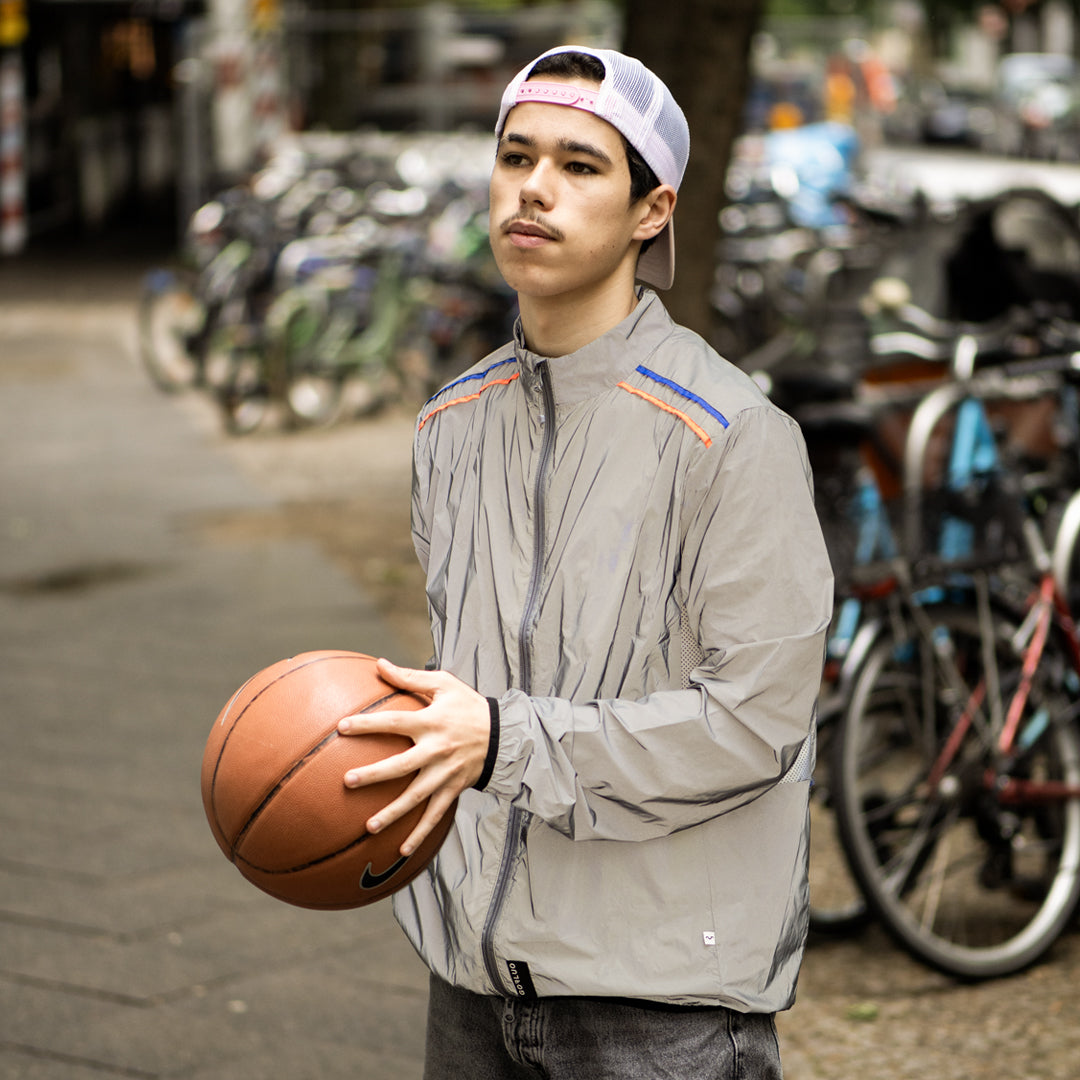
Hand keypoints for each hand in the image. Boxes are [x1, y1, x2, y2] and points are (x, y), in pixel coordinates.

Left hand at [338, 658, 490, 855]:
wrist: (505, 734)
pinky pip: (435, 815)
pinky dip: (420, 834)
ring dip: (393, 812)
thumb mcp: (444, 684)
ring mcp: (445, 773)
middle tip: (348, 781)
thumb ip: (410, 677)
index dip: (368, 724)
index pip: (395, 722)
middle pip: (401, 765)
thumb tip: (380, 664)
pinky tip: (402, 850)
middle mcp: (437, 750)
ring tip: (369, 826)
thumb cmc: (469, 705)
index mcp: (431, 722)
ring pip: (416, 796)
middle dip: (374, 774)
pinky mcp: (454, 789)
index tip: (342, 727)